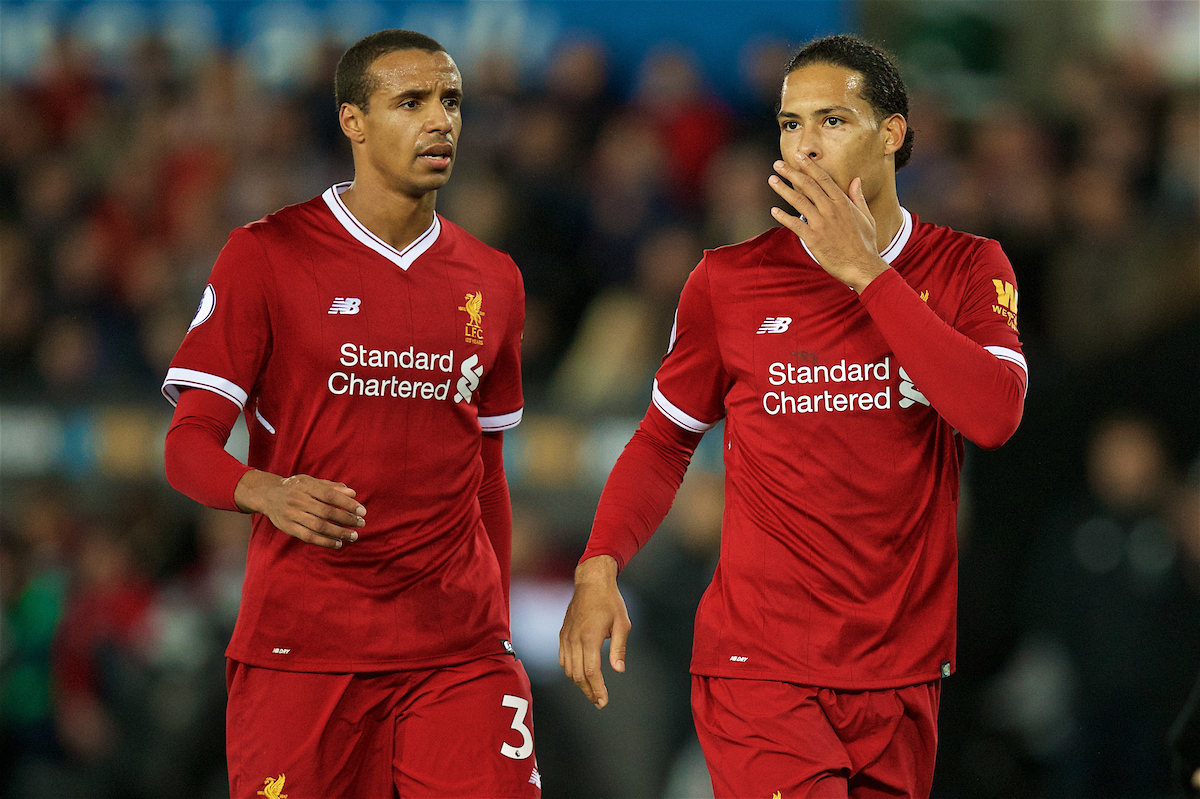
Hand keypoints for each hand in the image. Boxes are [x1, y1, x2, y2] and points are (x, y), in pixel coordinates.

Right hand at [234, 470, 365, 548]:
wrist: (268, 495)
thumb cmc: (295, 487)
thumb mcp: (311, 481)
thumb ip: (332, 487)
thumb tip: (353, 493)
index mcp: (307, 486)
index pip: (331, 496)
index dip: (348, 504)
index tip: (362, 511)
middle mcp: (299, 500)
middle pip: (326, 512)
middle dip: (346, 519)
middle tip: (361, 524)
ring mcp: (292, 514)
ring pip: (318, 526)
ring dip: (338, 533)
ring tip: (353, 536)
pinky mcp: (288, 527)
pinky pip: (309, 537)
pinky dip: (325, 542)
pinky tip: (338, 543)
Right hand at [558, 555, 630, 708]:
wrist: (591, 582)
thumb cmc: (610, 601)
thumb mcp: (622, 623)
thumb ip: (619, 648)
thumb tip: (619, 669)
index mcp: (590, 636)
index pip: (590, 671)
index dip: (597, 689)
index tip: (603, 701)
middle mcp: (574, 638)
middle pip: (577, 674)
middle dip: (588, 691)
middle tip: (599, 702)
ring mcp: (566, 636)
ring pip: (567, 669)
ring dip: (579, 684)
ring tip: (592, 692)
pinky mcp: (563, 634)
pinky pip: (563, 659)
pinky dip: (570, 671)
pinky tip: (580, 676)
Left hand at [768, 155, 887, 292]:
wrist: (862, 266)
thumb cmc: (865, 243)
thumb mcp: (866, 217)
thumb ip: (858, 197)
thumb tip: (856, 180)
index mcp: (843, 203)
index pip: (823, 178)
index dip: (809, 166)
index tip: (798, 156)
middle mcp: (831, 210)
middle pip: (808, 186)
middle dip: (791, 173)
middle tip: (777, 164)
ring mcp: (821, 224)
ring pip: (798, 201)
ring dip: (783, 189)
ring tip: (772, 180)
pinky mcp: (813, 239)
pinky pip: (795, 224)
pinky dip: (783, 217)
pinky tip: (774, 210)